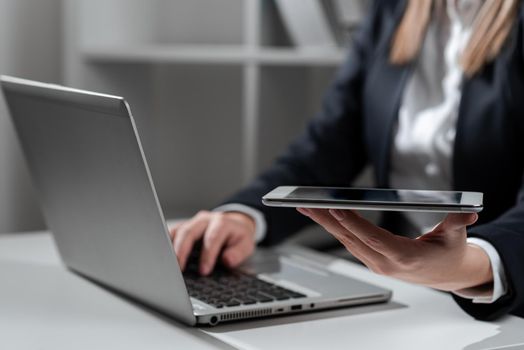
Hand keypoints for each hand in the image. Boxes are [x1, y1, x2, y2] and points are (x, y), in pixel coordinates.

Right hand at [169, 211, 255, 275]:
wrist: (234, 225)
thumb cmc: (237, 237)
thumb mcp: (246, 244)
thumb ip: (238, 253)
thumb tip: (227, 260)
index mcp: (222, 223)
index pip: (212, 238)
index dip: (207, 255)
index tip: (204, 271)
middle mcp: (205, 220)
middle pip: (189, 231)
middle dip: (182, 250)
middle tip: (178, 268)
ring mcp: (193, 222)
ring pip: (178, 231)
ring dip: (171, 247)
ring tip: (167, 264)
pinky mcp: (184, 227)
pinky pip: (173, 233)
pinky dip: (166, 243)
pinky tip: (163, 255)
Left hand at [297, 208, 492, 291]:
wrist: (447, 275)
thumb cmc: (449, 255)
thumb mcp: (456, 238)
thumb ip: (457, 224)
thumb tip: (467, 213)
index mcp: (404, 257)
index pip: (373, 238)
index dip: (354, 223)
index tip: (335, 207)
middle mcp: (385, 263)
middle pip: (351, 238)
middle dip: (327, 220)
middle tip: (307, 205)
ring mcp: (376, 263)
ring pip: (346, 240)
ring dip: (325, 223)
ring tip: (307, 207)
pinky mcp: (372, 260)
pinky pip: (349, 242)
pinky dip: (334, 228)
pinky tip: (322, 216)